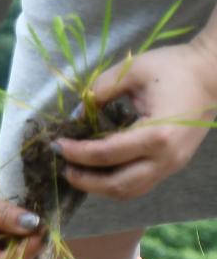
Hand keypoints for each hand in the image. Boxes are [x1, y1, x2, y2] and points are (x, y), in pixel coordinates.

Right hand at [0, 151, 42, 258]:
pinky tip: (23, 224)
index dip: (24, 252)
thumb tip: (34, 225)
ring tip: (33, 226)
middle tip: (39, 228)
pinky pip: (10, 255)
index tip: (39, 228)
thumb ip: (2, 214)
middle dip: (29, 255)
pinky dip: (21, 243)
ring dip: (28, 251)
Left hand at [57, 39, 216, 201]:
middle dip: (86, 180)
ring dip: (100, 187)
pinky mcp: (173, 164)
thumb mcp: (132, 70)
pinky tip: (98, 169)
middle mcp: (167, 158)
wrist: (212, 75)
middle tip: (62, 166)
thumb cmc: (174, 68)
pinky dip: (116, 182)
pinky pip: (141, 183)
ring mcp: (173, 164)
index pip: (107, 154)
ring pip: (131, 191)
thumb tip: (75, 114)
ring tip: (76, 172)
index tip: (57, 144)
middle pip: (119, 185)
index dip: (77, 153)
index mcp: (158, 134)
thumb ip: (100, 91)